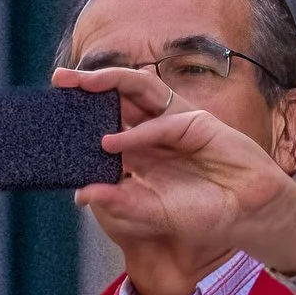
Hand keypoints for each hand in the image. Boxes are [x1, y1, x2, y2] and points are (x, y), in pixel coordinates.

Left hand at [53, 66, 295, 265]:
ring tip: (81, 83)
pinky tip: (112, 143)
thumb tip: (80, 195)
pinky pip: (161, 123)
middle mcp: (151, 133)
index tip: (51, 113)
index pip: (103, 126)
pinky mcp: (196, 123)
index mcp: (137, 152)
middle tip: (59, 79)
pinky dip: (136, 133)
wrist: (244, 214)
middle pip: (116, 100)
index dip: (80, 117)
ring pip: (139, 91)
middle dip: (88, 86)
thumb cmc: (201, 213)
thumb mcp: (150, 213)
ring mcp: (173, 124)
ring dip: (110, 82)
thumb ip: (118, 203)